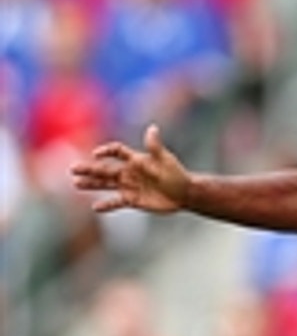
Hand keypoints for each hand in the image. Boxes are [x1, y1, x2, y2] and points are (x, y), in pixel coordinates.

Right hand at [69, 124, 188, 213]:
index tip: (96, 154)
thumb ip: (155, 146)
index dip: (106, 151)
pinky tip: (95, 207)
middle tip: (72, 169)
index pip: (117, 151)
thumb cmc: (177, 174)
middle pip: (105, 169)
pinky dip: (106, 205)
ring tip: (76, 184)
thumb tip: (153, 128)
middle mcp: (129, 172)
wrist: (185, 193)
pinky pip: (115, 202)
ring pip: (106, 184)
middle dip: (89, 169)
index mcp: (136, 160)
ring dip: (91, 184)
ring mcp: (129, 186)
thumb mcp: (165, 159)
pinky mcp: (132, 200)